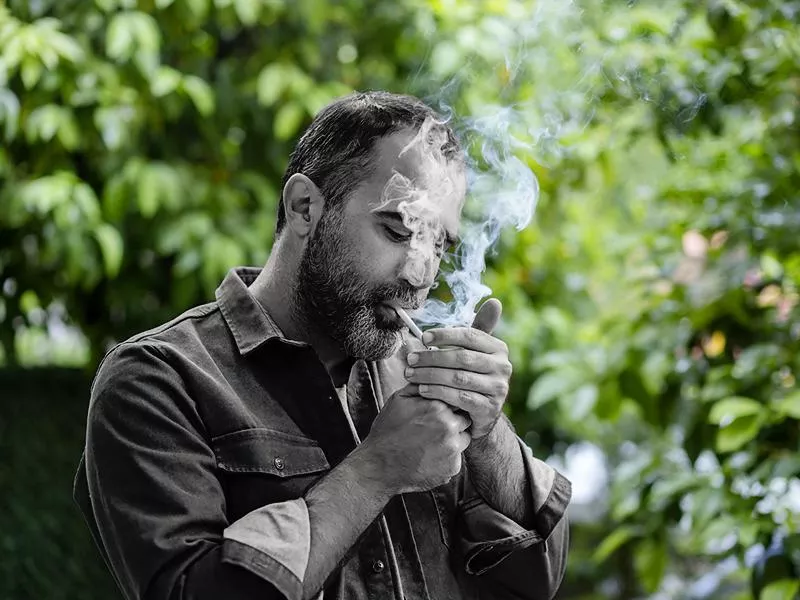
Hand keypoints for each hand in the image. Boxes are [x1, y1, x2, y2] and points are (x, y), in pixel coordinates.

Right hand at [356, 384, 471, 493]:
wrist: (379, 466)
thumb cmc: (387, 431)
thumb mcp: (398, 400)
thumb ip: (420, 385)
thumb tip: (433, 372)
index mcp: (437, 406)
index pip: (457, 397)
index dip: (449, 402)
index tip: (440, 408)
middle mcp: (449, 426)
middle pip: (465, 416)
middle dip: (454, 419)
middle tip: (434, 427)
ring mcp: (452, 448)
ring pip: (464, 437)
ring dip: (454, 437)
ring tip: (431, 441)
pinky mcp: (453, 467)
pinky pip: (458, 456)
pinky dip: (447, 455)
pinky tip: (429, 455)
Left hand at [403, 298, 511, 438]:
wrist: (481, 413)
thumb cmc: (472, 375)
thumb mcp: (475, 353)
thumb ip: (477, 329)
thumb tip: (495, 301)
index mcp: (499, 349)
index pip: (470, 336)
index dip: (445, 335)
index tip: (423, 337)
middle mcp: (503, 367)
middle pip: (462, 358)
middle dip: (432, 358)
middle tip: (410, 359)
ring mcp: (498, 389)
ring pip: (458, 378)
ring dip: (430, 375)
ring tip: (411, 374)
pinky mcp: (490, 408)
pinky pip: (460, 398)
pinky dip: (438, 392)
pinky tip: (422, 389)